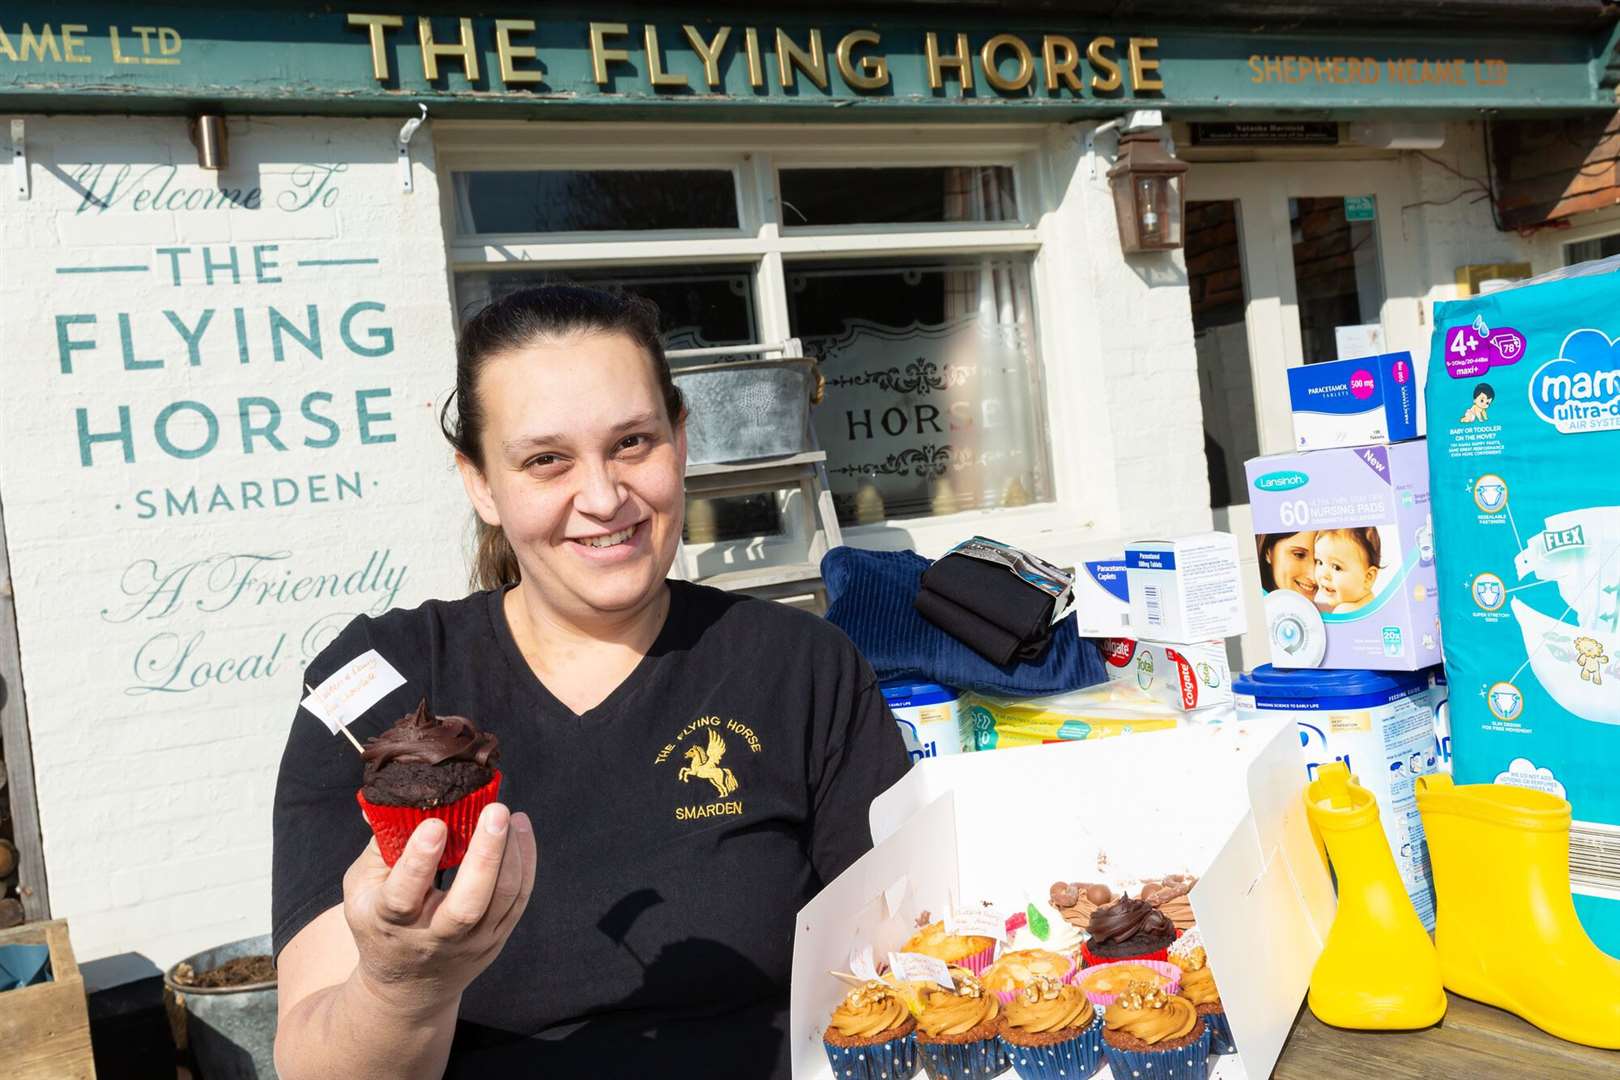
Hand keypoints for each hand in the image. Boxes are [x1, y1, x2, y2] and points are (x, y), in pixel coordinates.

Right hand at [341, 804, 536, 1015]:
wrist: (408, 986)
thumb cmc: (381, 923)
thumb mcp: (362, 890)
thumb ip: (380, 845)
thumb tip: (393, 796)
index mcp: (390, 922)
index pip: (404, 896)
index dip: (418, 861)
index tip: (434, 825)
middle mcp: (433, 937)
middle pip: (467, 906)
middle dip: (485, 856)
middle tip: (496, 811)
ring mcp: (471, 942)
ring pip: (501, 901)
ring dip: (512, 854)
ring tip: (511, 815)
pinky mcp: (496, 938)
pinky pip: (519, 900)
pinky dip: (525, 863)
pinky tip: (522, 830)